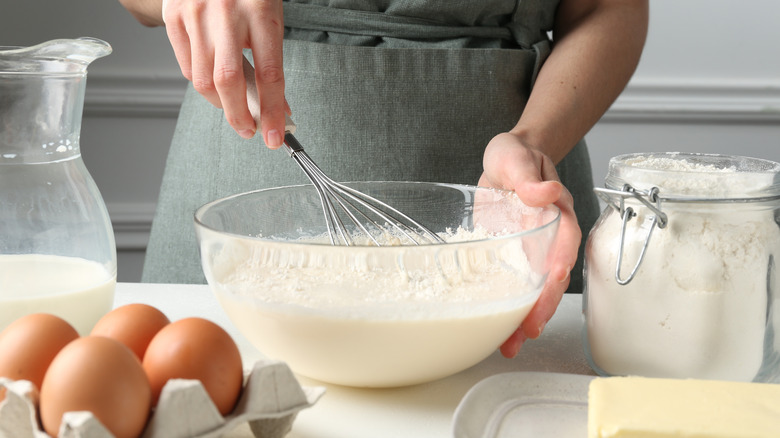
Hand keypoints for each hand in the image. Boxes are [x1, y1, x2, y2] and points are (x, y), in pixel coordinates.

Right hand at [162, 0, 287, 146]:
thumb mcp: (269, 15)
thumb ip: (270, 58)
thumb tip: (274, 106)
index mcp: (260, 10)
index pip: (269, 73)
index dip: (272, 111)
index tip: (275, 136)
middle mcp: (225, 11)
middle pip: (228, 81)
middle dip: (240, 117)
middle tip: (250, 131)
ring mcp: (194, 13)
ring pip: (203, 80)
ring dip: (221, 104)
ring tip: (234, 107)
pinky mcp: (173, 16)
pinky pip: (187, 67)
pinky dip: (202, 84)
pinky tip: (215, 82)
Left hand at [478, 132, 580, 357]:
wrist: (505, 162)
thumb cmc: (516, 156)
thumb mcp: (517, 157)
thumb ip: (529, 176)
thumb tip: (545, 192)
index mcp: (556, 213)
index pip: (564, 241)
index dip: (560, 263)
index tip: (553, 281)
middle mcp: (547, 238)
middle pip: (551, 276)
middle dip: (543, 304)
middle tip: (529, 329)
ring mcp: (529, 251)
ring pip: (533, 289)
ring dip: (524, 318)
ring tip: (511, 345)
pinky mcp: (509, 259)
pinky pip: (511, 287)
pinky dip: (505, 310)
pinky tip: (495, 332)